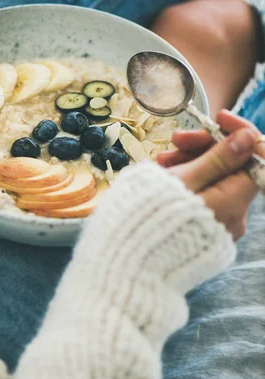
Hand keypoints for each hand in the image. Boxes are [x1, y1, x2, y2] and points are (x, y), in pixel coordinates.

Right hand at [157, 110, 262, 239]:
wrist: (127, 260)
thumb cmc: (151, 217)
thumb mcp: (183, 180)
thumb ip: (218, 158)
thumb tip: (248, 138)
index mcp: (233, 203)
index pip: (255, 158)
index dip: (238, 134)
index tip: (217, 118)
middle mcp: (233, 218)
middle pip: (231, 168)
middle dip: (205, 148)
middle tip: (174, 140)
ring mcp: (218, 227)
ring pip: (213, 181)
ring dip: (190, 162)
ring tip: (160, 161)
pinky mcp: (201, 233)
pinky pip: (202, 198)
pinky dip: (186, 182)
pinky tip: (162, 176)